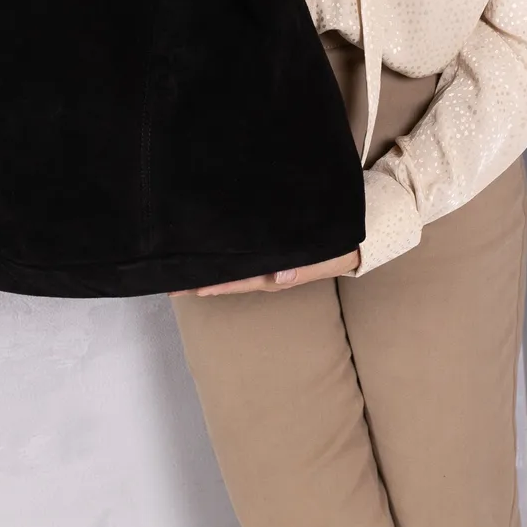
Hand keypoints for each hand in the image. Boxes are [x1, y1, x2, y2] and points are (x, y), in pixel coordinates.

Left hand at [167, 248, 360, 296]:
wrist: (353, 238)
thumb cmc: (339, 248)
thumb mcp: (329, 257)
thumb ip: (306, 268)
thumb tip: (280, 277)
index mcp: (279, 274)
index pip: (243, 281)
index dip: (219, 284)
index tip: (195, 287)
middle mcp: (268, 271)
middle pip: (231, 278)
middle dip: (203, 282)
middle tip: (173, 283)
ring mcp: (267, 262)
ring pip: (233, 269)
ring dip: (209, 271)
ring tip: (181, 271)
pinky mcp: (268, 251)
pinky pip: (243, 257)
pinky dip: (224, 257)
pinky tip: (207, 254)